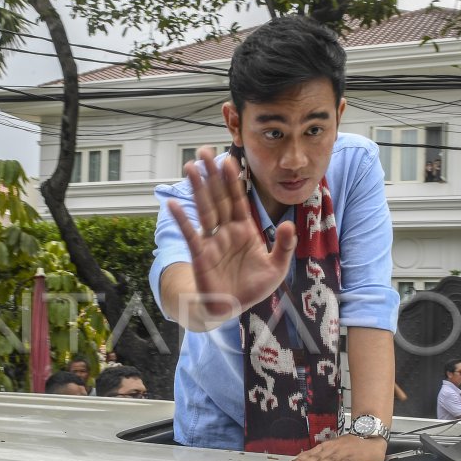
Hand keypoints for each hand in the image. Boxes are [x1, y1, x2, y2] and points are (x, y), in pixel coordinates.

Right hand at [167, 147, 296, 326]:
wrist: (232, 308)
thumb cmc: (252, 287)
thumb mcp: (276, 267)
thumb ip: (283, 245)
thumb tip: (287, 224)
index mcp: (244, 230)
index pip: (238, 199)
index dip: (233, 180)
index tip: (230, 159)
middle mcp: (226, 231)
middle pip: (218, 197)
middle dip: (211, 175)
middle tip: (203, 151)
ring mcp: (212, 241)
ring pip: (205, 210)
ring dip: (197, 189)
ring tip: (190, 167)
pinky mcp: (200, 255)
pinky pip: (191, 234)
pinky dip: (182, 220)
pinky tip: (173, 204)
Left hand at [288, 434, 385, 460]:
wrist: (372, 436)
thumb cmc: (352, 444)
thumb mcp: (335, 447)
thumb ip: (322, 455)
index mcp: (328, 447)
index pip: (311, 453)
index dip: (301, 460)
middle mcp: (334, 449)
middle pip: (317, 457)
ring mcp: (344, 453)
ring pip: (329, 460)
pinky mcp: (355, 458)